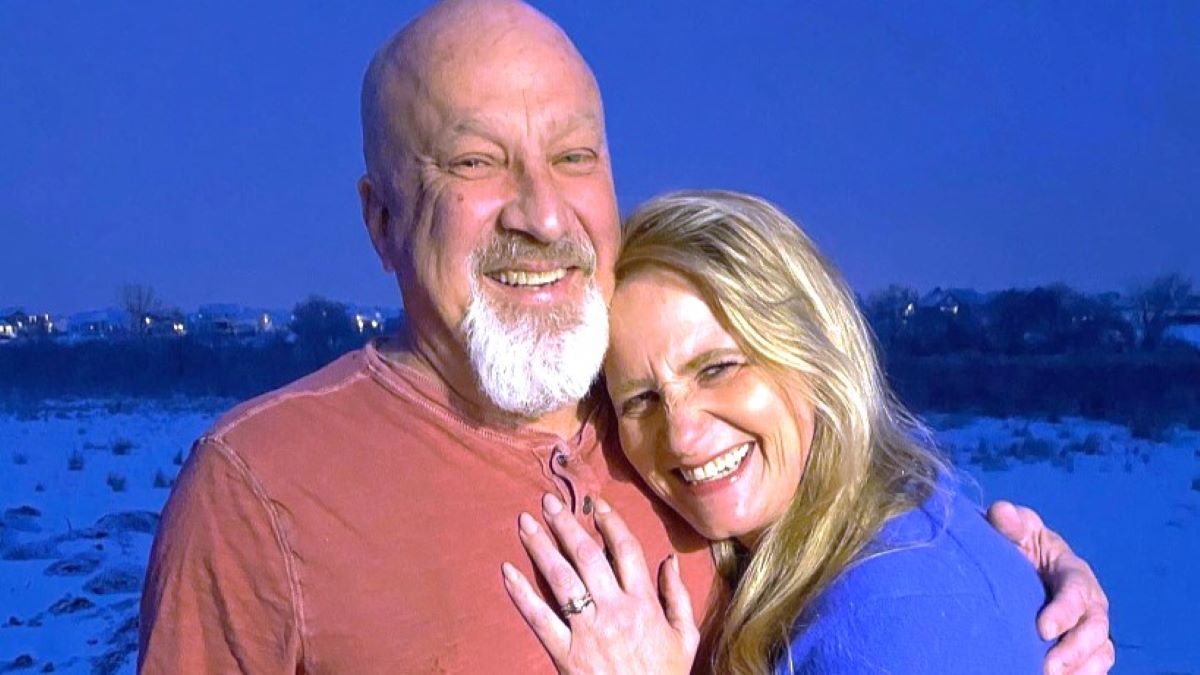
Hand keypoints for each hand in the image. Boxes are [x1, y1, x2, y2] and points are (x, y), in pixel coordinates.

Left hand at [502, 494, 697, 674]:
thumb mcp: (685, 638)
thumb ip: (677, 597)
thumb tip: (668, 560)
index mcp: (643, 604)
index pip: (624, 551)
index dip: (609, 524)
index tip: (596, 505)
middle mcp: (613, 610)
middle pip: (586, 556)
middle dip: (565, 524)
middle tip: (547, 501)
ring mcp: (587, 631)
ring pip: (560, 578)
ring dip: (540, 546)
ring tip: (524, 521)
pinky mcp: (564, 653)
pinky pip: (539, 618)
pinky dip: (521, 593)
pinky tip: (507, 570)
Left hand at [988, 501, 1114, 674]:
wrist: (1023, 565)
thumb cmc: (1020, 543)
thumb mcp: (1016, 529)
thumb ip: (1009, 522)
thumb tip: (1001, 512)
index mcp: (1074, 572)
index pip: (1077, 592)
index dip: (1064, 611)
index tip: (1042, 629)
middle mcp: (1090, 602)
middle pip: (1095, 630)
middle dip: (1074, 650)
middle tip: (1047, 668)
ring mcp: (1091, 627)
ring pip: (1099, 653)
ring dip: (1079, 669)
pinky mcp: (1085, 647)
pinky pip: (1093, 667)